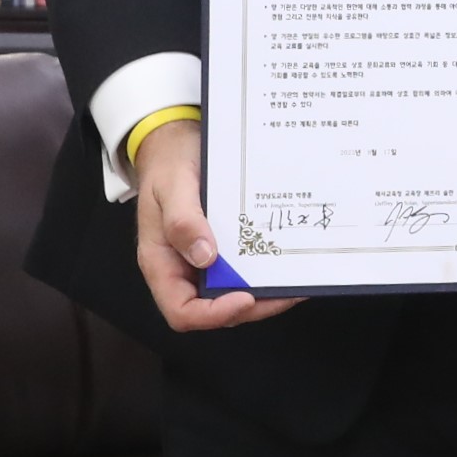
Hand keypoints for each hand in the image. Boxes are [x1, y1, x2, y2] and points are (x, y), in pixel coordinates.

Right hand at [132, 120, 299, 332]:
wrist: (174, 141)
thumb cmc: (168, 163)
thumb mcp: (172, 185)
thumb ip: (183, 220)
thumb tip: (205, 256)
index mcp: (161, 262)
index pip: (181, 310)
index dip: (213, 314)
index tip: (245, 298)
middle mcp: (182, 268)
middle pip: (213, 308)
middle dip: (252, 306)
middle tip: (287, 290)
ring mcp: (202, 261)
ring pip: (232, 293)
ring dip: (264, 293)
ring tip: (296, 280)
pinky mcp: (221, 248)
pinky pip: (241, 269)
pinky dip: (263, 271)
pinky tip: (286, 261)